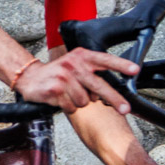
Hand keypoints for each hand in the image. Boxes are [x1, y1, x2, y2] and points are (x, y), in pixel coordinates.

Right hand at [14, 48, 141, 115]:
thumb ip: (92, 73)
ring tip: (69, 95)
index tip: (134, 70)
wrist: (30, 77)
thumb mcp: (75, 65)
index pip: (105, 60)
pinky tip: (61, 99)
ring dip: (79, 102)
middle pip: (100, 86)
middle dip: (115, 99)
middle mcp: (73, 65)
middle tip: (125, 109)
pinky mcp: (55, 90)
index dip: (121, 65)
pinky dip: (68, 107)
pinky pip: (71, 107)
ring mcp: (64, 78)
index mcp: (82, 56)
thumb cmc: (57, 73)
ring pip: (85, 101)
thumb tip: (111, 93)